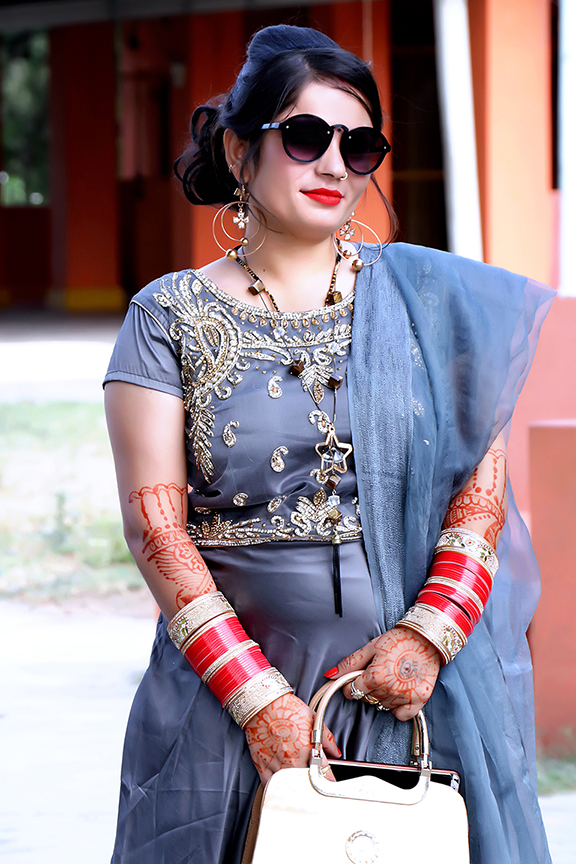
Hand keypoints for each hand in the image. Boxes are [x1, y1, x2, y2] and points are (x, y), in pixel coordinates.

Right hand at [243, 692, 339, 784]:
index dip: (330, 780)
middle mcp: (293, 761)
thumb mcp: (313, 719)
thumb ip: (327, 739)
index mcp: (308, 750)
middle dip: (313, 783)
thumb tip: (336, 753)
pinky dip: (277, 787)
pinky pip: (270, 785)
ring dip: (296, 786)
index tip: (331, 782)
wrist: (263, 704)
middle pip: (308, 783)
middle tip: (314, 779)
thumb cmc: (287, 709)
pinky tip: (282, 783)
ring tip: (299, 782)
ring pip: (290, 787)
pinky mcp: (261, 766)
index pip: (325, 774)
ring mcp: (276, 765)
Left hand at [326, 626, 440, 720]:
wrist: (426, 639)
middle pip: (367, 699)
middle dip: (367, 689)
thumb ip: (350, 663)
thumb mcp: (370, 647)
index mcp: (375, 676)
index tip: (357, 679)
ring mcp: (405, 696)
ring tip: (390, 679)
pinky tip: (399, 692)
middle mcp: (389, 689)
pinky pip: (401, 715)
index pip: (353, 691)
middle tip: (377, 674)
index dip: (351, 684)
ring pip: (382, 706)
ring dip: (382, 696)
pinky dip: (398, 707)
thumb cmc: (398, 641)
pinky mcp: (419, 700)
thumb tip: (330, 675)